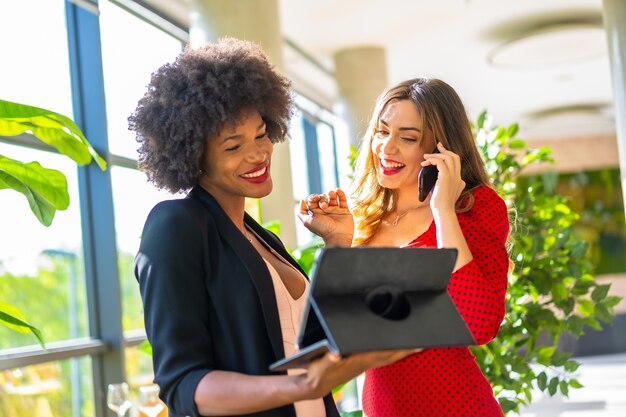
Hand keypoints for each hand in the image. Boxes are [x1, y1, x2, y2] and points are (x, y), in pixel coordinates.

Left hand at [297, 189, 353, 245]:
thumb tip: (302, 201)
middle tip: (324, 206)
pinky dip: (341, 194)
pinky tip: (338, 190)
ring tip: (332, 194)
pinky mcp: (344, 210)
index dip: (314, 197)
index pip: (314, 200)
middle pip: (323, 197)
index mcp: (316, 212)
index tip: (316, 198)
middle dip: (323, 198)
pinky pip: (343, 200)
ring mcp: (335, 210)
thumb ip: (301, 212)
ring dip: (332, 194)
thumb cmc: (322, 229)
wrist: (337, 236)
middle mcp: (325, 211)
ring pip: (333, 197)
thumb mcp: (307, 221)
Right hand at [300, 349, 419, 398]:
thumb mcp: (321, 365)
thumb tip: (336, 353)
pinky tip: (399, 348)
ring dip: (403, 351)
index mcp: (359, 360)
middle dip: (407, 349)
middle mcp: (366, 362)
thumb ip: (328, 359)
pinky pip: (383, 357)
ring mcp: (366, 363)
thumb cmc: (318, 372)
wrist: (316, 385)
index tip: (413, 344)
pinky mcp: (363, 363)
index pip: (384, 353)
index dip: (399, 349)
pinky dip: (394, 352)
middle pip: (391, 355)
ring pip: (389, 357)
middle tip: (424, 341)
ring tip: (418, 344)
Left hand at [421, 142, 465, 213]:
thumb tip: (441, 181)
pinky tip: (425, 163)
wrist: (443, 212)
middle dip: (444, 150)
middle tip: (436, 146)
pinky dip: (432, 160)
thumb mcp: (445, 194)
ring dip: (435, 155)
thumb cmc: (442, 205)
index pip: (457, 162)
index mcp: (459, 180)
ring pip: (447, 158)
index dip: (449, 154)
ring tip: (425, 158)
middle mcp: (458, 177)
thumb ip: (447, 186)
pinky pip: (440, 162)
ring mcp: (453, 177)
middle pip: (454, 157)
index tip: (441, 150)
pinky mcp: (445, 177)